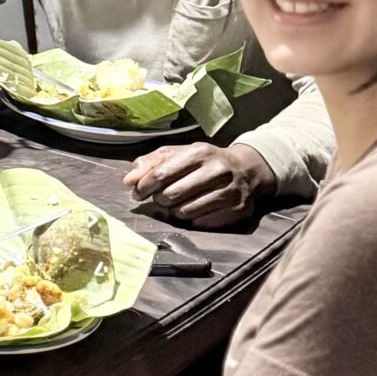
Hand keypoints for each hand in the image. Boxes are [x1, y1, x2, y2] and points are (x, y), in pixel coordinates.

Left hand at [122, 140, 275, 229]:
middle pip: (171, 195)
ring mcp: (229, 192)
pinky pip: (200, 223)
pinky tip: (194, 209)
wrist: (248, 170)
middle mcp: (217, 171)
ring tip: (177, 203)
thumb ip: (152, 162)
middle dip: (159, 199)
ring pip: (184, 212)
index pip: (162, 173)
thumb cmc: (206, 162)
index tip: (138, 192)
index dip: (144, 185)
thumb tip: (128, 180)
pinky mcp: (236, 211)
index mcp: (200, 152)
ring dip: (174, 211)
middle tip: (161, 197)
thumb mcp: (181, 153)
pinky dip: (190, 219)